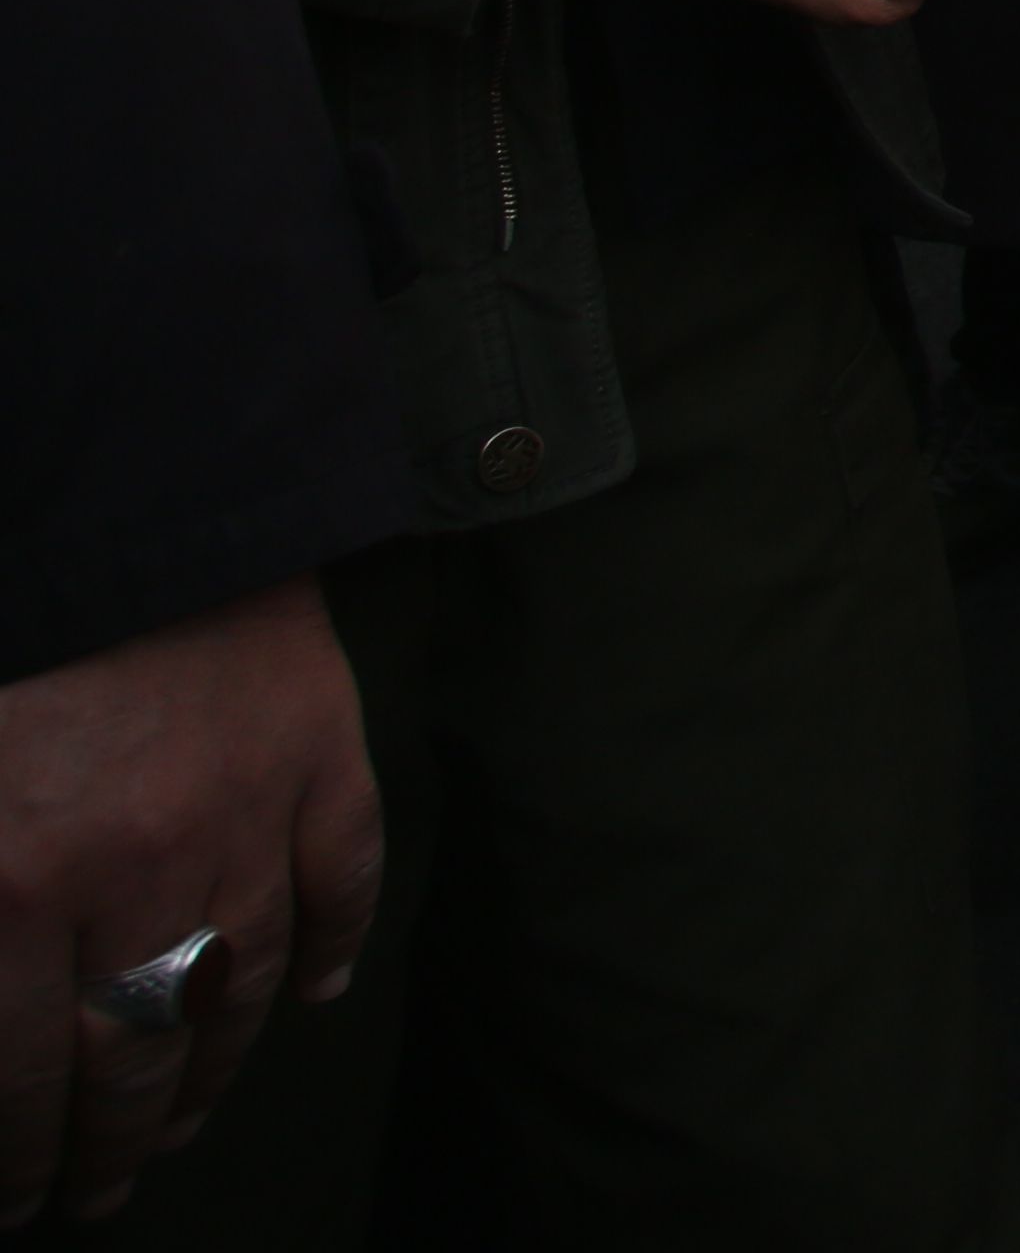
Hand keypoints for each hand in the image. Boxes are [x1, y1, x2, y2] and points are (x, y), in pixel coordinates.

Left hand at [0, 580, 376, 1224]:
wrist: (127, 479)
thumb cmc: (6, 628)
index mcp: (9, 885)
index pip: (17, 1073)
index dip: (15, 1156)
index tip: (12, 1202)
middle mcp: (134, 873)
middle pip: (131, 1056)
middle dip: (107, 1145)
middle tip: (92, 1192)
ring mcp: (245, 816)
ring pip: (238, 990)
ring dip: (207, 1076)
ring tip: (176, 1127)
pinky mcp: (322, 753)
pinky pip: (345, 878)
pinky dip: (337, 945)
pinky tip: (319, 995)